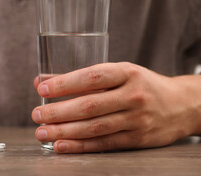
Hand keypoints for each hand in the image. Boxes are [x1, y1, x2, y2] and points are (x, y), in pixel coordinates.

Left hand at [32, 62, 200, 152]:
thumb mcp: (118, 73)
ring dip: (64, 131)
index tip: (42, 89)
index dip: (65, 84)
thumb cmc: (141, 85)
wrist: (182, 104)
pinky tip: (61, 145)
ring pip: (95, 127)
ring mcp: (137, 119)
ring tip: (42, 132)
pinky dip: (81, 146)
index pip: (92, 77)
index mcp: (127, 73)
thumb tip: (43, 81)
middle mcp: (133, 95)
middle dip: (59, 112)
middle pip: (90, 106)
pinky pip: (105, 144)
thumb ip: (82, 78)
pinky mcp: (138, 139)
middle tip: (36, 114)